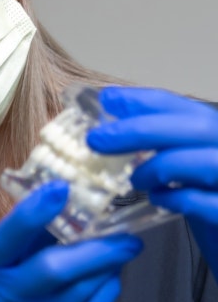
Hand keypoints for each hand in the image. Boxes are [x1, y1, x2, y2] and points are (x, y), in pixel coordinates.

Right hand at [0, 181, 143, 301]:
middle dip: (95, 247)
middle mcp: (7, 296)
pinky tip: (110, 280)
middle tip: (125, 234)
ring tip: (123, 249)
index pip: (6, 237)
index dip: (32, 211)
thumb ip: (24, 245)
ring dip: (108, 265)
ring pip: (82, 286)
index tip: (60, 188)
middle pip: (53, 266)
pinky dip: (108, 290)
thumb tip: (66, 201)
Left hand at [87, 85, 217, 272]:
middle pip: (196, 126)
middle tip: (96, 140)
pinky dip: (176, 198)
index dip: (143, 100)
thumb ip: (161, 146)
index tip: (107, 99)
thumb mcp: (184, 166)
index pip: (183, 106)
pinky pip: (206, 202)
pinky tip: (158, 200)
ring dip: (160, 166)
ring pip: (206, 161)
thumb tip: (110, 132)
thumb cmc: (208, 201)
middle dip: (140, 129)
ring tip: (134, 180)